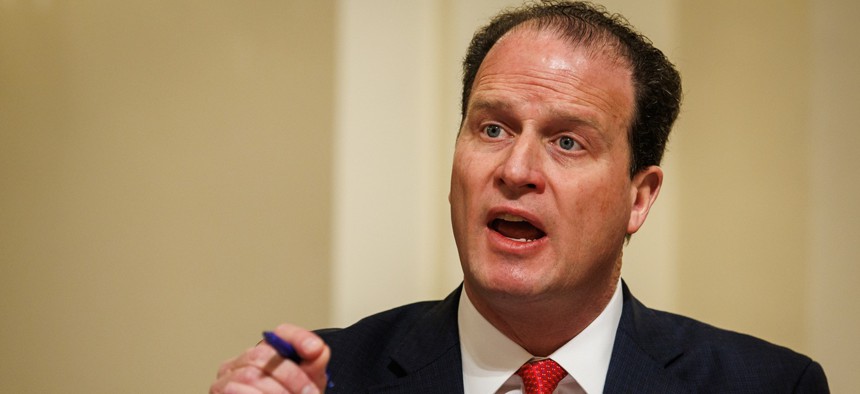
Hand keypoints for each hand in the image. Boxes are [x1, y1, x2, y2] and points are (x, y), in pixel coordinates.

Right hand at [210, 324, 330, 393]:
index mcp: (265, 354)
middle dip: (291, 376)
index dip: (298, 338)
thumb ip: (313, 366)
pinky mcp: (218, 392)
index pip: (280, 333)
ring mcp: (226, 378)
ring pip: (251, 375)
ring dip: (277, 391)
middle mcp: (242, 362)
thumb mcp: (305, 386)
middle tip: (309, 391)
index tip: (314, 349)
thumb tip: (317, 349)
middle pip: (264, 355)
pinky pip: (236, 390)